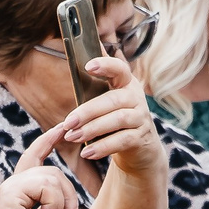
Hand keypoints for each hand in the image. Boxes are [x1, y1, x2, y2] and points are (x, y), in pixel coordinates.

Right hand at [0, 123, 82, 208]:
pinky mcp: (15, 191)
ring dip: (60, 206)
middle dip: (69, 195)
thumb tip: (70, 203)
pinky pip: (48, 189)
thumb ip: (49, 206)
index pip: (34, 154)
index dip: (49, 140)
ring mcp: (13, 184)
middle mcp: (14, 181)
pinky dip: (53, 208)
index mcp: (19, 186)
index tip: (63, 127)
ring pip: (53, 180)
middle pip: (54, 172)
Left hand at [61, 56, 160, 179]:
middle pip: (112, 100)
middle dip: (88, 111)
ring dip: (92, 129)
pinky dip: (103, 147)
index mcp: (126, 83)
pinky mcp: (141, 138)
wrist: (139, 149)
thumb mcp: (107, 101)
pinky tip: (87, 153)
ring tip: (72, 137)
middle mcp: (136, 97)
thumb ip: (94, 84)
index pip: (119, 69)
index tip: (88, 66)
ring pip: (118, 120)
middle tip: (68, 123)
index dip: (106, 65)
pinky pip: (122, 140)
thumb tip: (75, 56)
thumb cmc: (115, 120)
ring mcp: (141, 118)